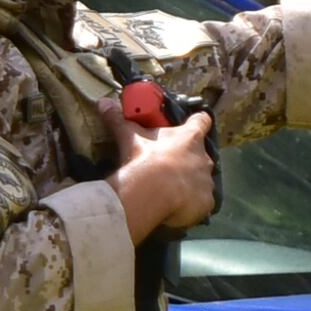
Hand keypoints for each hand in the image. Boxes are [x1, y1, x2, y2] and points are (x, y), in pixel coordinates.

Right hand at [113, 109, 217, 241]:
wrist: (151, 192)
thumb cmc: (144, 159)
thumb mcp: (129, 137)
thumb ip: (119, 120)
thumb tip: (104, 103)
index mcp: (190, 137)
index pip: (202, 121)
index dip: (198, 122)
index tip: (194, 123)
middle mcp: (203, 158)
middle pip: (200, 155)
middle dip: (188, 160)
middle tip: (169, 166)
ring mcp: (206, 182)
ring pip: (201, 181)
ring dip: (190, 184)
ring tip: (171, 191)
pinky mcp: (206, 202)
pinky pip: (201, 203)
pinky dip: (192, 205)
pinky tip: (177, 208)